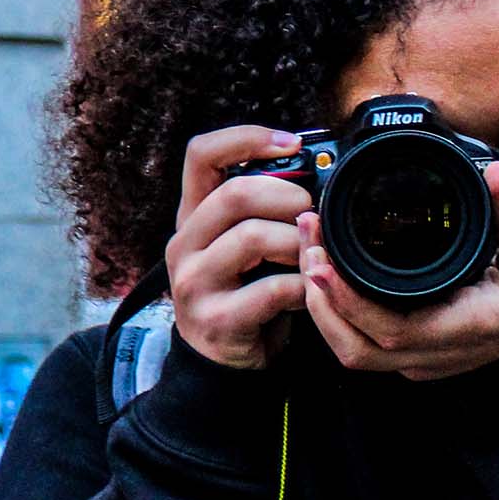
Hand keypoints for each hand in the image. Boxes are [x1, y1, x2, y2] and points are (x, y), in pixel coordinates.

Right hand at [165, 126, 312, 369]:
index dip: (247, 138)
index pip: (201, 154)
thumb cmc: (244, 292)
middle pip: (235, 194)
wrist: (224, 361)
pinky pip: (271, 290)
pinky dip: (303, 287)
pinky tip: (308, 292)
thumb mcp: (242, 245)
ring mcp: (193, 283)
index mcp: (191, 216)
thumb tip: (315, 170)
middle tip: (312, 214)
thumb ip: (262, 209)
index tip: (292, 143)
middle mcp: (183, 244)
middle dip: (289, 197)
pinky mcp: (216, 320)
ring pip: (253, 238)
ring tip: (313, 257)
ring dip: (299, 244)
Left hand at [302, 160, 498, 380]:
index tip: (323, 261)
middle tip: (308, 240)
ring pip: (351, 349)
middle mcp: (437, 354)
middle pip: (356, 348)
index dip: (350, 303)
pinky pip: (358, 341)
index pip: (394, 331)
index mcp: (468, 329)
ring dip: (320, 304)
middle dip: (320, 298)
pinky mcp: (407, 354)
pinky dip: (333, 310)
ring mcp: (419, 359)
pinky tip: (323, 270)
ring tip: (310, 247)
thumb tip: (496, 174)